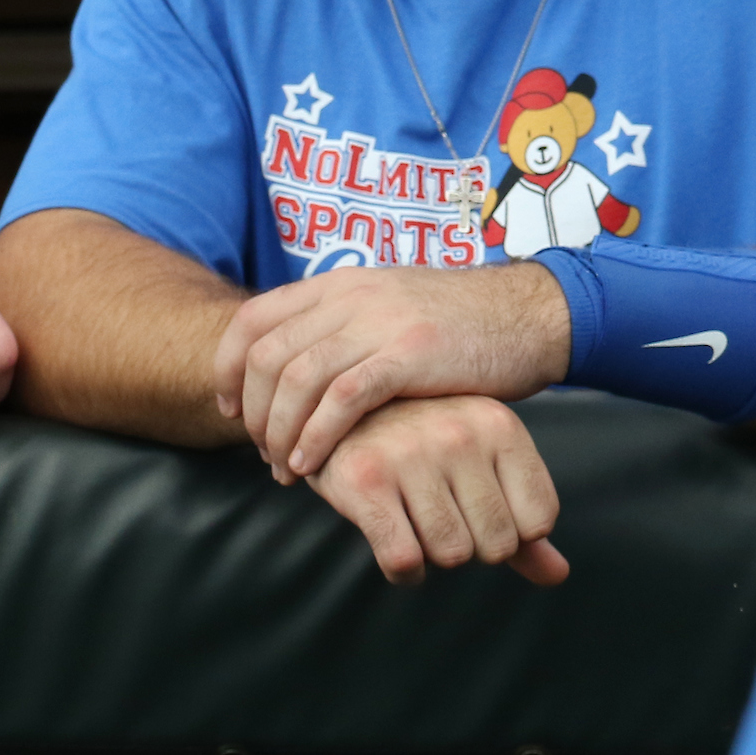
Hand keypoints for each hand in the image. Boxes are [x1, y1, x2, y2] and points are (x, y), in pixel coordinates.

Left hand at [214, 262, 570, 480]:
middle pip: (267, 355)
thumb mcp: (386, 308)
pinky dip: (316, 435)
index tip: (230, 411)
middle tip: (261, 453)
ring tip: (285, 470)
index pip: (253, 319)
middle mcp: (350, 295)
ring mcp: (380, 321)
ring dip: (279, 432)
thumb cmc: (456, 325)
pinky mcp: (410, 353)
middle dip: (252, 412)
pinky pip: (343, 398)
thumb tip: (291, 366)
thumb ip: (339, 327)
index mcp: (338, 284)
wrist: (527, 315)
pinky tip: (311, 464)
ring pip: (298, 378)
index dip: (228, 368)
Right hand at [304, 396, 566, 587]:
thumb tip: (558, 576)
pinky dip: (403, 572)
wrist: (334, 409)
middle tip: (440, 518)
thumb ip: (520, 518)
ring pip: (451, 554)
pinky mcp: (365, 479)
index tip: (477, 513)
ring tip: (414, 523)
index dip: (510, 533)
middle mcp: (460, 435)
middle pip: (496, 545)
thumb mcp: (480, 463)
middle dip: (470, 548)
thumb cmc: (420, 443)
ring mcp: (412, 454)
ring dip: (433, 556)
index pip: (538, 522)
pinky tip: (392, 545)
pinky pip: (404, 559)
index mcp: (499, 425)